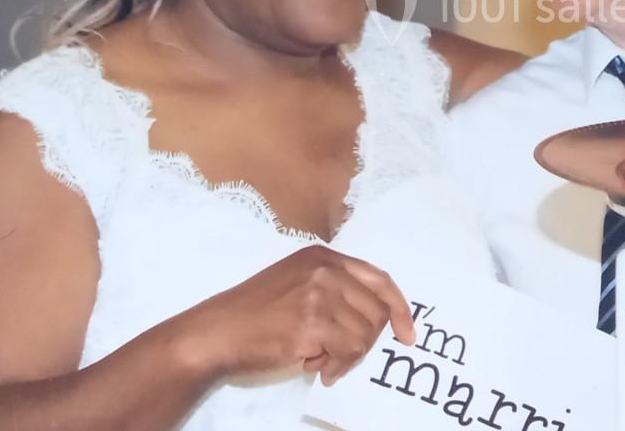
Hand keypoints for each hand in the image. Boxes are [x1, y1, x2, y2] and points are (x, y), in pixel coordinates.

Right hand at [177, 245, 414, 385]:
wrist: (216, 331)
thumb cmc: (254, 313)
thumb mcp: (298, 283)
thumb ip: (335, 290)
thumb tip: (377, 319)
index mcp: (324, 257)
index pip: (379, 279)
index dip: (399, 308)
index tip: (408, 333)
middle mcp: (325, 269)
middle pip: (377, 311)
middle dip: (365, 342)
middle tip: (339, 356)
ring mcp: (319, 294)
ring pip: (365, 335)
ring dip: (347, 357)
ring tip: (320, 360)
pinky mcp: (312, 323)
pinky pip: (348, 352)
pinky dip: (337, 366)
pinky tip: (315, 366)